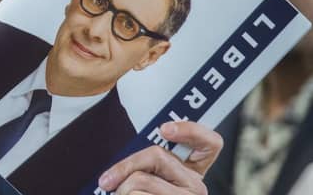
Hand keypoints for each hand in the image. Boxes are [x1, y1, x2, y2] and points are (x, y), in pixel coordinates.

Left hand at [98, 121, 222, 194]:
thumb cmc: (140, 194)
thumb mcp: (148, 180)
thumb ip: (147, 165)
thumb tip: (124, 162)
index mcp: (192, 171)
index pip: (209, 143)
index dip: (191, 130)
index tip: (165, 129)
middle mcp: (195, 186)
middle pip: (157, 155)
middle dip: (124, 166)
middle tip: (107, 182)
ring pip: (140, 179)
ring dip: (120, 191)